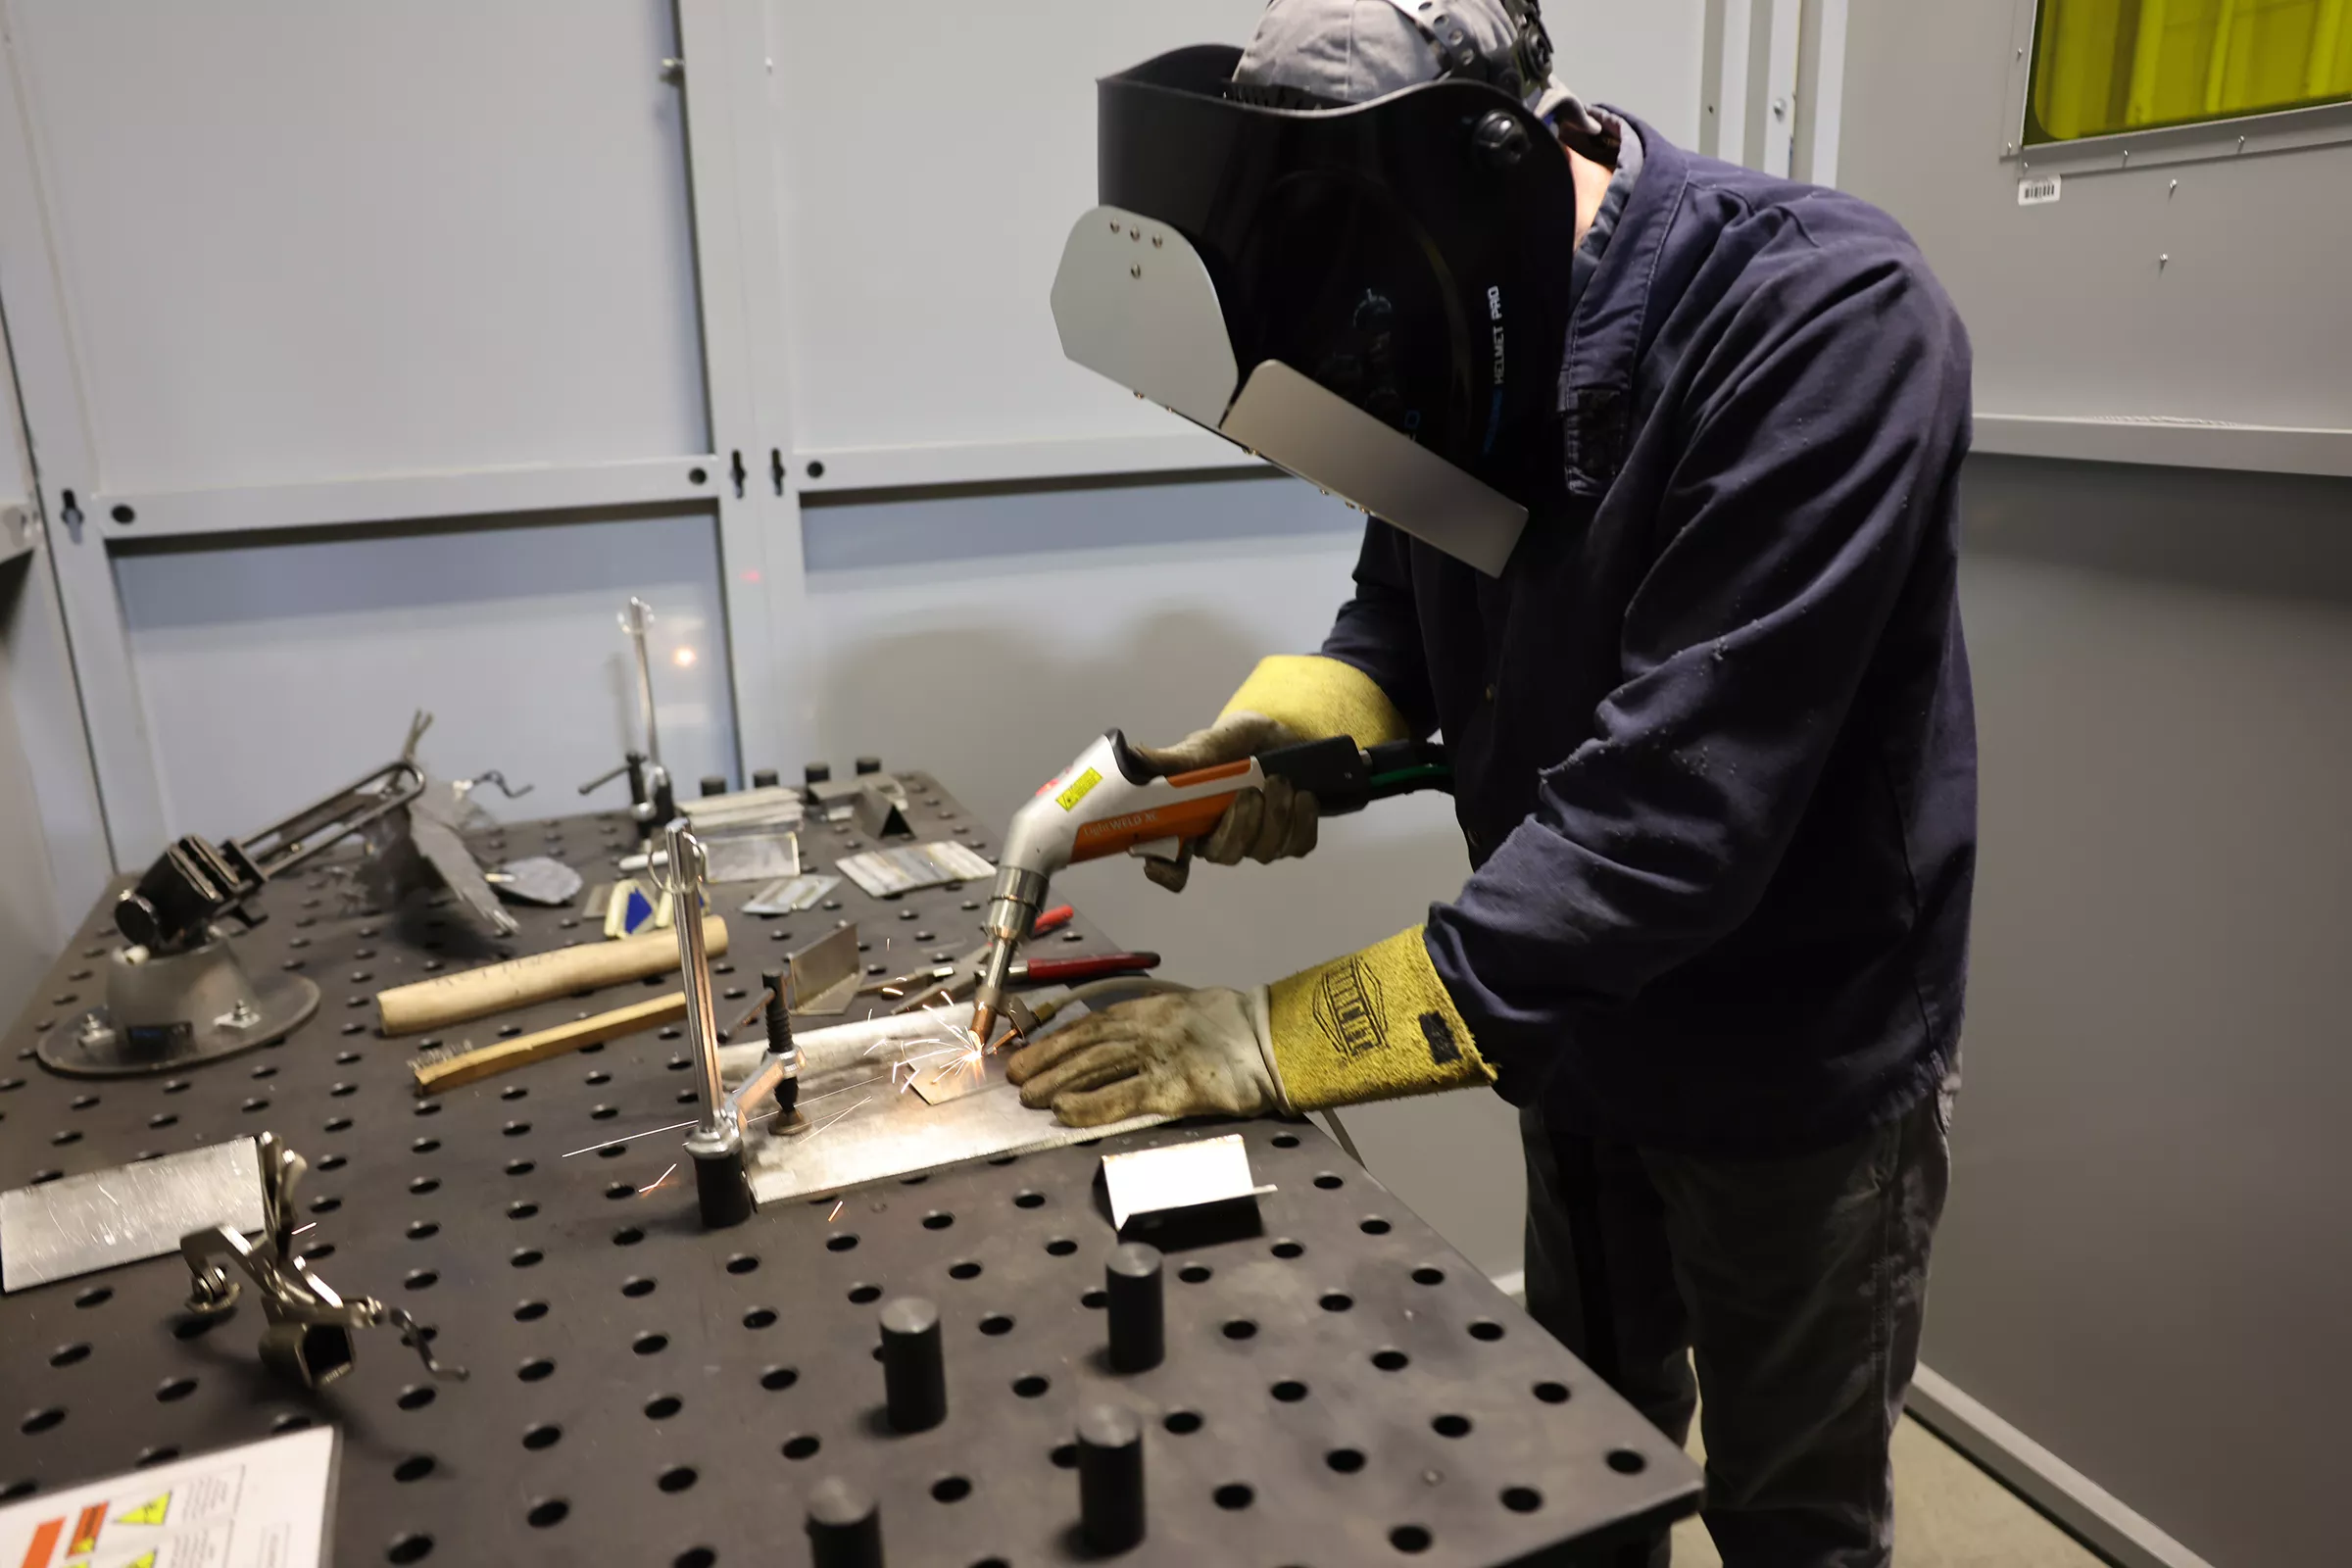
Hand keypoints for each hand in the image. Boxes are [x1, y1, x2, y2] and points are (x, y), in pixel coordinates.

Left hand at [1003, 987, 1283, 1126]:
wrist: (1274, 1039)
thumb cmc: (1235, 1030)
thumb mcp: (1186, 1016)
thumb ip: (1153, 1027)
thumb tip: (1119, 1043)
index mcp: (1149, 1010)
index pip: (1091, 1024)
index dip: (1056, 1040)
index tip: (1030, 1052)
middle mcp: (1146, 1029)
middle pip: (1085, 1045)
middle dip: (1046, 1061)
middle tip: (1015, 1078)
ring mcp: (1159, 1056)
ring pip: (1095, 1067)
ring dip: (1057, 1081)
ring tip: (1028, 1096)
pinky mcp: (1174, 1086)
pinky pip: (1124, 1096)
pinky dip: (1091, 1104)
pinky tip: (1065, 1112)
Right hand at [1132, 712, 1319, 891]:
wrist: (1281, 735)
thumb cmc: (1234, 743)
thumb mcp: (1205, 743)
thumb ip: (1175, 759)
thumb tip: (1132, 759)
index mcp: (1189, 821)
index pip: (1169, 862)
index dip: (1165, 870)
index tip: (1162, 863)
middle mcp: (1220, 838)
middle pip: (1224, 856)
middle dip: (1241, 826)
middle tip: (1250, 791)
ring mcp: (1256, 842)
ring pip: (1265, 851)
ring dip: (1276, 815)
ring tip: (1280, 781)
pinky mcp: (1290, 839)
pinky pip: (1297, 846)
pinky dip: (1303, 820)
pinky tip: (1302, 795)